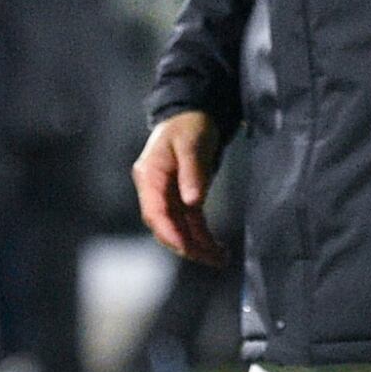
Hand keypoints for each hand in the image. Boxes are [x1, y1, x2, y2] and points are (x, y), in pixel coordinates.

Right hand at [133, 110, 227, 265]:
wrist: (192, 112)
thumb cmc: (190, 124)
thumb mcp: (193, 144)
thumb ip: (192, 172)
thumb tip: (193, 202)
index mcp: (150, 175)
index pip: (155, 211)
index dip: (170, 232)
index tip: (188, 247)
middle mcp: (154, 189)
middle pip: (166, 225)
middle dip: (187, 245)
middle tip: (212, 259)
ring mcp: (167, 194)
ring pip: (179, 227)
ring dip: (197, 245)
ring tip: (220, 259)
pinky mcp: (181, 196)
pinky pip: (190, 221)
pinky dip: (202, 235)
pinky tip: (216, 248)